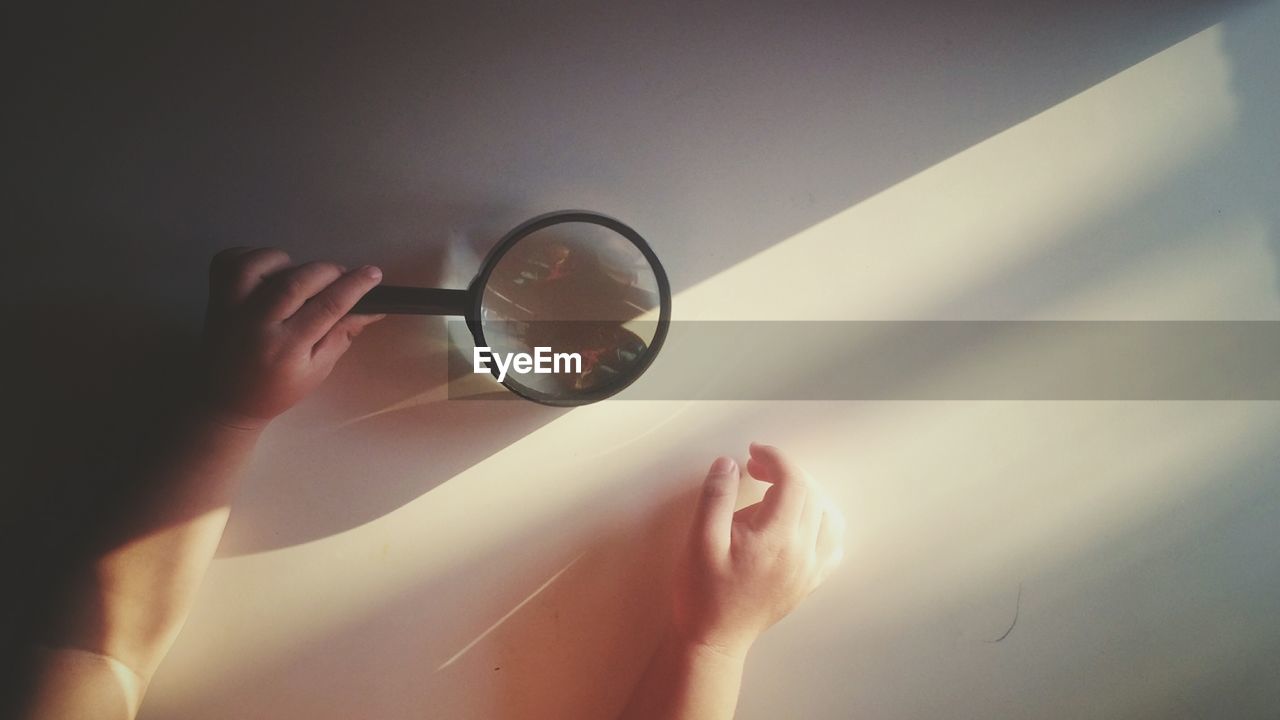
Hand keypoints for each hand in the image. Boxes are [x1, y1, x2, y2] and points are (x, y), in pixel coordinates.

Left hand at [199, 247, 385, 428]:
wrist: (224, 400)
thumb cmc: (276, 390)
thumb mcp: (317, 370)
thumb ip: (342, 334)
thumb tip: (372, 308)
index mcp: (285, 348)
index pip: (327, 306)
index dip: (354, 286)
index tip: (372, 274)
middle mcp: (255, 323)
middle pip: (296, 281)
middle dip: (328, 271)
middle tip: (340, 276)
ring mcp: (229, 306)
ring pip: (261, 263)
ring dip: (289, 262)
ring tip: (299, 278)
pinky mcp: (214, 295)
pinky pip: (232, 259)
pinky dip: (255, 257)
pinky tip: (269, 274)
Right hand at [672, 443, 845, 657]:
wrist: (714, 639)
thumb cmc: (703, 592)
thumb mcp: (699, 540)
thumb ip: (716, 497)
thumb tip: (729, 463)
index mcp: (777, 539)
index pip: (793, 482)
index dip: (775, 458)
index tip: (752, 452)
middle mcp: (803, 553)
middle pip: (811, 494)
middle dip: (785, 471)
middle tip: (754, 468)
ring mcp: (810, 569)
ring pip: (829, 516)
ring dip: (807, 494)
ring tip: (776, 490)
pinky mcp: (809, 582)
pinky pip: (833, 544)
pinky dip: (823, 523)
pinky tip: (800, 521)